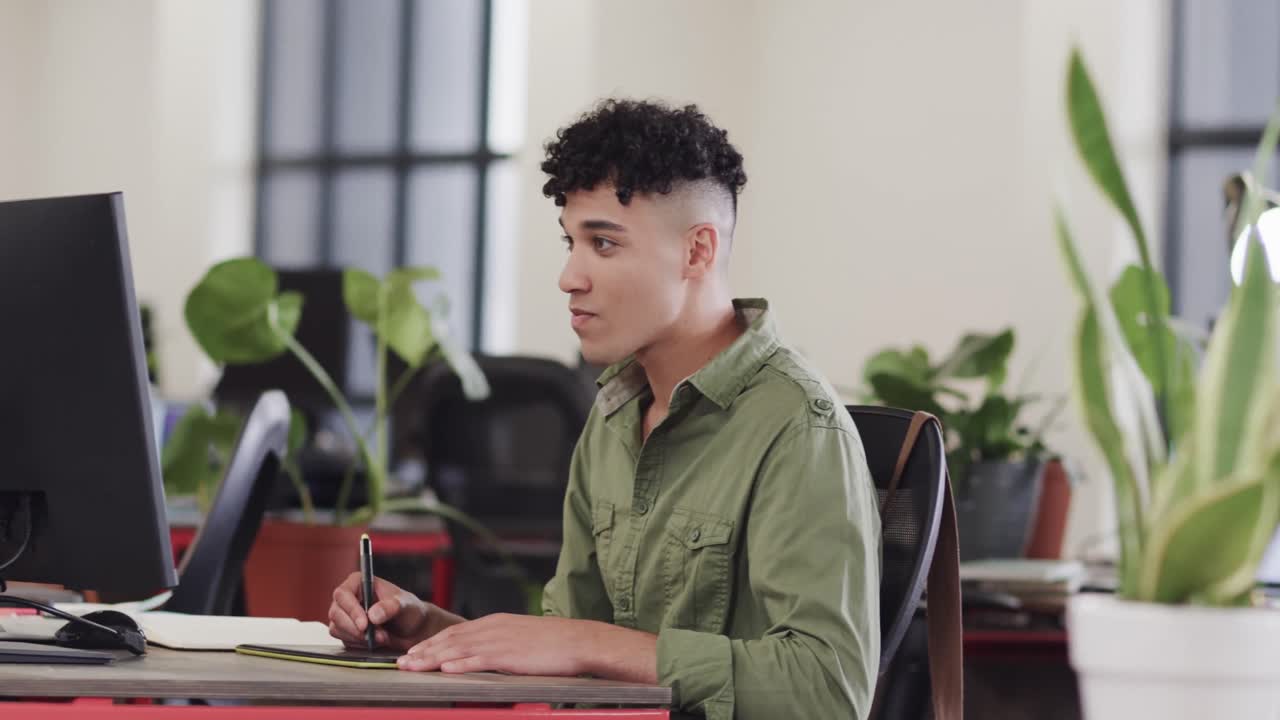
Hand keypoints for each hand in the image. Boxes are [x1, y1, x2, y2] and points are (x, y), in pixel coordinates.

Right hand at [328, 572, 439, 651]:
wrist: (412, 629)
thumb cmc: (408, 610)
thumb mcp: (404, 605)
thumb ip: (390, 607)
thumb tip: (372, 615)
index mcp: (359, 582)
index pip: (343, 594)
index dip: (351, 609)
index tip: (365, 624)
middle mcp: (349, 597)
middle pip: (336, 613)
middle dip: (355, 628)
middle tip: (377, 635)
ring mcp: (345, 615)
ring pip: (336, 628)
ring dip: (359, 637)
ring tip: (382, 637)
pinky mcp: (346, 631)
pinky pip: (343, 640)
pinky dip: (359, 644)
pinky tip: (375, 641)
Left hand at [398, 614, 593, 675]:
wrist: (578, 640)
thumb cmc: (554, 642)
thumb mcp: (520, 636)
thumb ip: (500, 642)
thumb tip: (484, 654)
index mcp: (495, 623)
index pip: (455, 632)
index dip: (431, 643)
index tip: (413, 652)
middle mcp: (492, 628)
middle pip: (450, 639)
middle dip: (423, 651)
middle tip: (401, 662)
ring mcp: (500, 641)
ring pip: (458, 649)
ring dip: (432, 658)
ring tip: (412, 666)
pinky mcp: (509, 655)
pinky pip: (479, 660)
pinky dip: (459, 664)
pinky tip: (444, 668)